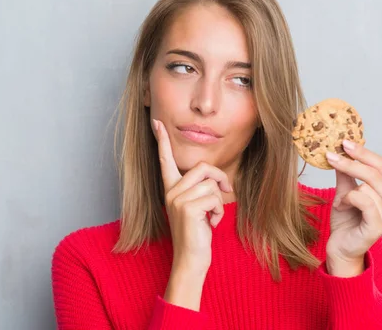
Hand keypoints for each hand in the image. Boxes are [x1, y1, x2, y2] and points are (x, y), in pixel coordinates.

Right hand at [152, 119, 231, 276]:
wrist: (191, 259)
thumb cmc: (197, 233)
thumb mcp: (198, 207)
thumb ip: (200, 189)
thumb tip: (216, 177)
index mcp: (170, 188)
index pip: (165, 160)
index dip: (162, 141)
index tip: (156, 123)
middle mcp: (170, 191)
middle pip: (202, 167)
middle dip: (220, 179)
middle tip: (225, 193)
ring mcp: (176, 199)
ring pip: (211, 184)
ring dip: (220, 201)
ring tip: (211, 217)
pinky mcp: (186, 207)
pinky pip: (214, 197)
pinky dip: (219, 211)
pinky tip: (211, 224)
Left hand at [324, 139, 381, 276]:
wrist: (340, 247)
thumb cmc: (346, 220)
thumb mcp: (344, 191)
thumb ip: (345, 173)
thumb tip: (339, 150)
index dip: (363, 152)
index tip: (344, 142)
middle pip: (374, 172)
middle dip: (350, 162)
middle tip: (331, 156)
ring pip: (366, 186)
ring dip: (346, 192)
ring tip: (341, 203)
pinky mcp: (378, 226)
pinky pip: (363, 200)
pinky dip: (348, 199)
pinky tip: (341, 206)